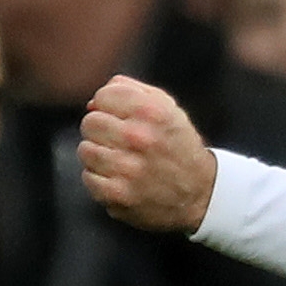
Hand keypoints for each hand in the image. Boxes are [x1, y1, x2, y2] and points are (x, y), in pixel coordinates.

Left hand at [78, 75, 218, 231]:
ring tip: (120, 161)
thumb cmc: (177, 146)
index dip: (109, 107)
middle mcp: (139, 137)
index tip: (120, 119)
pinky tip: (119, 179)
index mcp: (151, 111)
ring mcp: (127, 168)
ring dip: (99, 155)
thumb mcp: (167, 107)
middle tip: (119, 142)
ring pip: (85, 150)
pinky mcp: (118, 194)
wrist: (200, 194)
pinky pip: (88, 177)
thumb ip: (130, 90)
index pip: (103, 97)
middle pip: (90, 122)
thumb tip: (93, 102)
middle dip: (102, 131)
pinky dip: (100, 179)